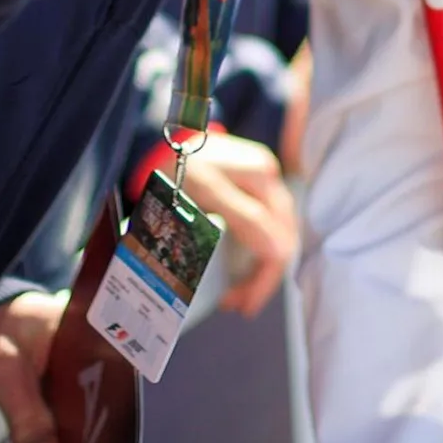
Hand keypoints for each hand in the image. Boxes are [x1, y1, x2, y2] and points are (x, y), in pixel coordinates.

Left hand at [178, 134, 297, 314]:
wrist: (161, 138)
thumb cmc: (179, 162)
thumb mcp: (208, 189)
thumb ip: (246, 217)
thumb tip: (279, 251)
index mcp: (263, 178)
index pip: (277, 241)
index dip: (261, 279)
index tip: (240, 304)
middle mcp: (270, 179)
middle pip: (281, 241)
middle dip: (261, 278)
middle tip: (237, 304)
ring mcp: (263, 183)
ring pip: (275, 237)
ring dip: (259, 269)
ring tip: (238, 294)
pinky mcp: (253, 188)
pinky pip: (265, 228)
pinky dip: (254, 252)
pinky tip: (239, 268)